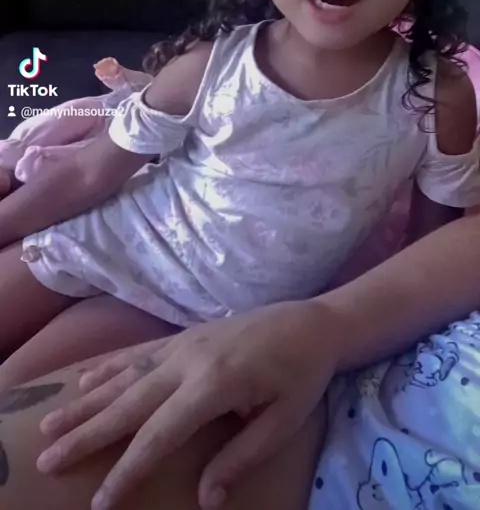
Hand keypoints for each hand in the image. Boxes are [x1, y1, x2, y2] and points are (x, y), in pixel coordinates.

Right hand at [37, 299, 341, 509]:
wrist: (309, 322)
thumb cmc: (301, 375)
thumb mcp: (282, 421)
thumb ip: (241, 457)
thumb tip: (206, 498)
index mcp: (214, 385)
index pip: (160, 434)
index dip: (128, 469)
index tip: (100, 501)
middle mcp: (188, 361)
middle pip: (128, 402)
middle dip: (87, 433)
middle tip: (49, 458)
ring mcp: (182, 344)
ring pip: (124, 375)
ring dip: (86, 400)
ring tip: (51, 422)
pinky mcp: (184, 336)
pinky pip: (138, 353)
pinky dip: (108, 366)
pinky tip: (83, 379)